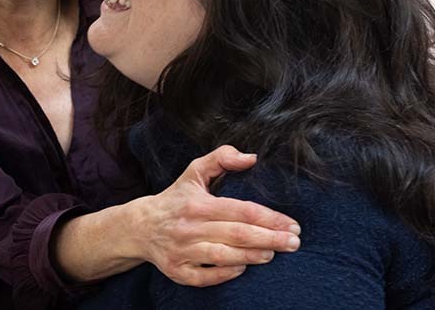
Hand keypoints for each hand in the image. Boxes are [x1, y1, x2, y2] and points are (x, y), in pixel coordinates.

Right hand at [129, 145, 300, 286]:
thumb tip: (251, 158)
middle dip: (270, 239)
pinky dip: (225, 273)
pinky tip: (243, 266)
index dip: (270, 218)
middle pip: (238, 234)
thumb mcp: (194, 171)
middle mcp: (190, 227)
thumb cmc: (176, 198)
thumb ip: (222, 158)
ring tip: (274, 254)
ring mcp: (183, 251)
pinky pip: (205, 276)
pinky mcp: (177, 270)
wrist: (140, 226)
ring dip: (253, 256)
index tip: (292, 224)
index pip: (241, 210)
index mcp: (198, 203)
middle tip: (294, 243)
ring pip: (224, 256)